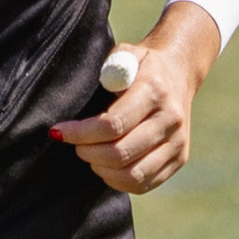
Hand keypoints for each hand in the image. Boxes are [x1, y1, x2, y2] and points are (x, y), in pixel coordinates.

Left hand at [51, 12, 218, 194]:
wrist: (178, 73)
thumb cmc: (142, 66)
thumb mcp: (127, 54)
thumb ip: (112, 67)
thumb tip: (102, 84)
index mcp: (155, 91)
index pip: (112, 124)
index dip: (80, 133)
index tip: (59, 131)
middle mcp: (171, 120)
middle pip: (120, 153)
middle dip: (88, 152)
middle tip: (76, 144)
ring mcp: (178, 143)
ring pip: (132, 175)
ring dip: (101, 170)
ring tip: (90, 155)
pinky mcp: (180, 159)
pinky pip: (143, 184)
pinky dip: (118, 180)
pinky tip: (106, 166)